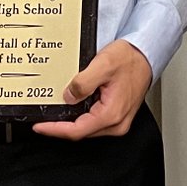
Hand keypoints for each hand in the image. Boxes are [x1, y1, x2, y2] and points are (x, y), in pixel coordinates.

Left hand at [32, 39, 152, 139]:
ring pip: (87, 127)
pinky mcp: (118, 115)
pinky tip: (75, 104)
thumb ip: (83, 83)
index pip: (76, 130)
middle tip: (44, 117)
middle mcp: (117, 123)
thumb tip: (68, 96)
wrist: (146, 54)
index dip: (55, 129)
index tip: (39, 126)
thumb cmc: (130, 58)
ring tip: (57, 109)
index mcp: (111, 114)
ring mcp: (118, 121)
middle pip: (81, 131)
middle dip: (61, 125)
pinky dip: (82, 114)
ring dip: (71, 119)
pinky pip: (95, 121)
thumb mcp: (103, 64)